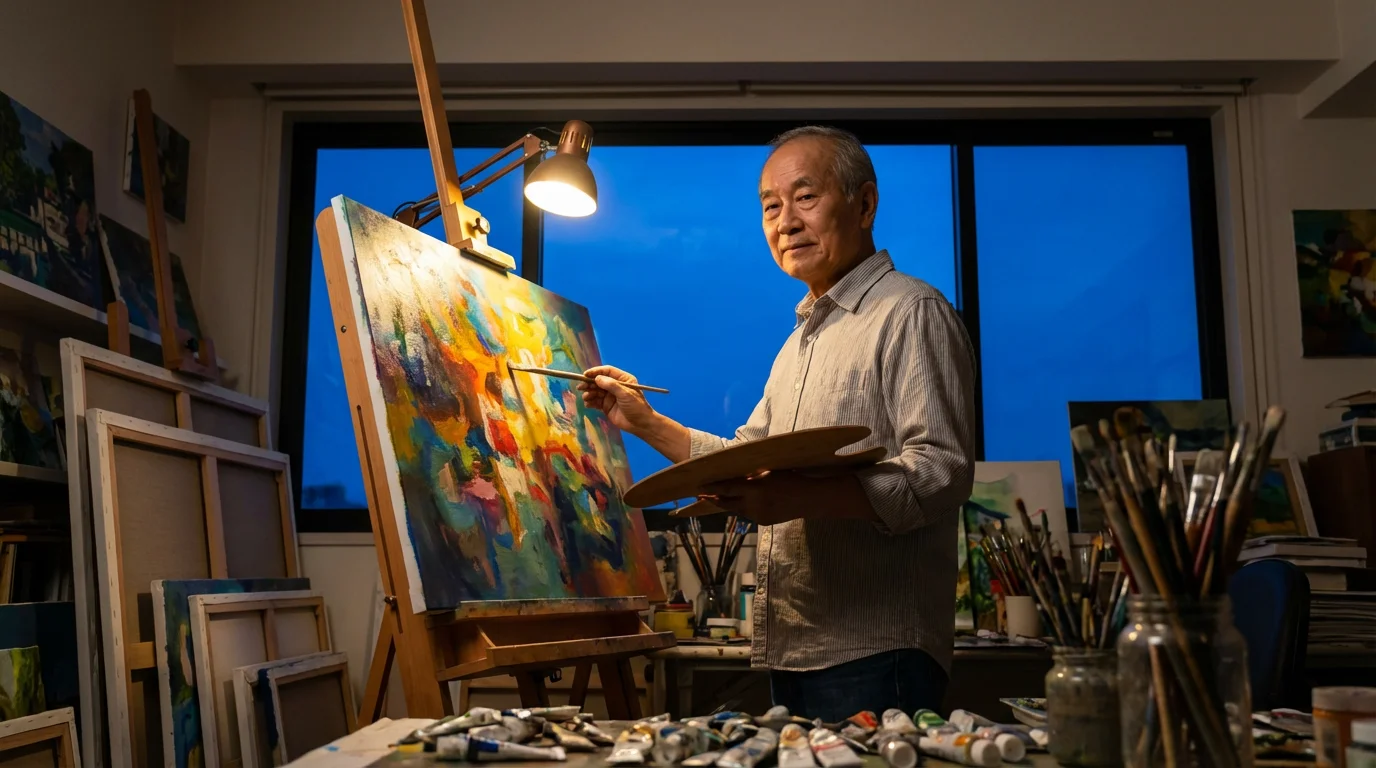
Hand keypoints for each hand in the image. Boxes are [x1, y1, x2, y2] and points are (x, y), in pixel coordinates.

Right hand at [578, 365, 656, 433]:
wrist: (640, 425)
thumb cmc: (636, 407)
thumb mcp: (625, 394)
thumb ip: (611, 385)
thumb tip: (597, 378)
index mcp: (623, 379)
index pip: (607, 371)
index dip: (596, 372)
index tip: (585, 374)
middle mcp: (615, 386)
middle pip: (599, 381)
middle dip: (589, 383)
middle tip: (580, 387)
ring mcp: (610, 396)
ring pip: (596, 391)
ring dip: (589, 393)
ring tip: (586, 397)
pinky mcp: (606, 406)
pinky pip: (595, 401)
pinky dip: (590, 402)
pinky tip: (588, 404)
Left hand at [701, 470, 870, 525]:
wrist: (810, 499)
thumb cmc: (791, 478)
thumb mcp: (769, 471)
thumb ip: (751, 475)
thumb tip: (735, 474)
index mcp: (755, 488)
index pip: (727, 489)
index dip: (712, 488)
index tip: (699, 487)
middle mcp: (754, 504)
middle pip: (727, 503)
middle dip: (713, 499)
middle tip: (701, 495)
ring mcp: (759, 516)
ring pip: (736, 510)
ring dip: (726, 504)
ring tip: (714, 499)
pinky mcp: (764, 522)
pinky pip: (748, 515)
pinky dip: (742, 508)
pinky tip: (738, 504)